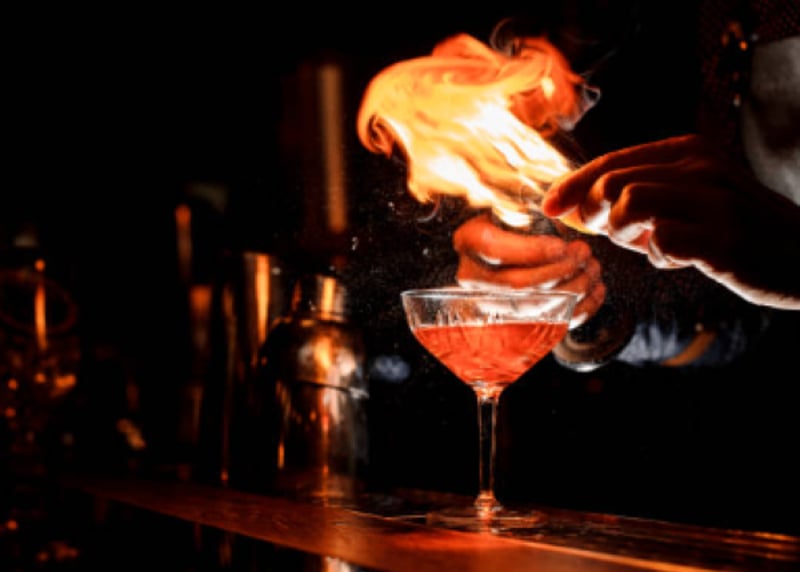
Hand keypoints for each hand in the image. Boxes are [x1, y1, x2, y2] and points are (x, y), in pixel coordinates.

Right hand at [452, 213, 605, 327]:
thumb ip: (528, 202)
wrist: (511, 241)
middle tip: (584, 253)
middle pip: (516, 283)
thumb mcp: (514, 201)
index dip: (531, 251)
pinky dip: (579, 309)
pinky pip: (548, 322)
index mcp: (469, 240)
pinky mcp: (515, 320)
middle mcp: (473, 275)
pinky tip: (596, 289)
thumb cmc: (517, 216)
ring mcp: (491, 301)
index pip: (494, 250)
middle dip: (558, 270)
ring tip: (592, 267)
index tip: (561, 246)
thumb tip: (557, 206)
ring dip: (573, 288)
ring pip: (535, 306)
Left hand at [542, 134, 799, 309]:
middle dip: (590, 210)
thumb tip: (572, 207)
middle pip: (613, 181)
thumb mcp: (690, 199)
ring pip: (630, 203)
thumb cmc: (737, 228)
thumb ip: (639, 198)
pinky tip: (678, 260)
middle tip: (600, 231)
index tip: (549, 205)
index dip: (574, 184)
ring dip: (621, 231)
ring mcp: (714, 201)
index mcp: (689, 151)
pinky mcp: (723, 239)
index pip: (613, 161)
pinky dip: (658, 257)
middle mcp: (700, 167)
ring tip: (643, 243)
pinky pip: (661, 242)